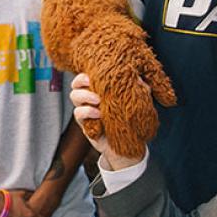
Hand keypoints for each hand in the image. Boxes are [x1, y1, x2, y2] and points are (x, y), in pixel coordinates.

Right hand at [70, 17, 174, 159]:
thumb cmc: (131, 119)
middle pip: (75, 84)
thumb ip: (139, 89)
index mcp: (99, 90)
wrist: (128, 144)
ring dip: (85, 96)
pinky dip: (87, 111)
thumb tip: (141, 79)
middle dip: (81, 81)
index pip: (87, 76)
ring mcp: (85, 111)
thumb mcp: (137, 101)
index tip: (95, 72)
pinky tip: (99, 114)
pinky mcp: (85, 124)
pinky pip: (78, 113)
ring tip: (98, 100)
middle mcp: (89, 99)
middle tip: (92, 83)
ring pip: (74, 96)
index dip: (88, 71)